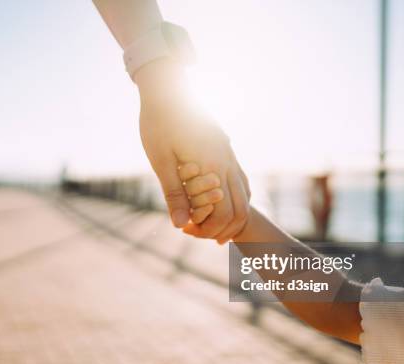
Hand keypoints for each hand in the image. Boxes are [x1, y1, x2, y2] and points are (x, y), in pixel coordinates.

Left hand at [135, 60, 249, 242]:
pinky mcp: (226, 149)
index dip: (208, 229)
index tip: (187, 230)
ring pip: (245, 194)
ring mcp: (230, 154)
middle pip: (240, 208)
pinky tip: (220, 202)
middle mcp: (227, 162)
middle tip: (200, 234)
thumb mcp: (161, 161)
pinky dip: (235, 197)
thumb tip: (180, 225)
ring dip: (232, 214)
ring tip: (212, 226)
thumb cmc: (158, 124)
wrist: (168, 90)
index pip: (223, 213)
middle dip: (223, 227)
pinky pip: (241, 180)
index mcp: (212, 167)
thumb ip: (174, 194)